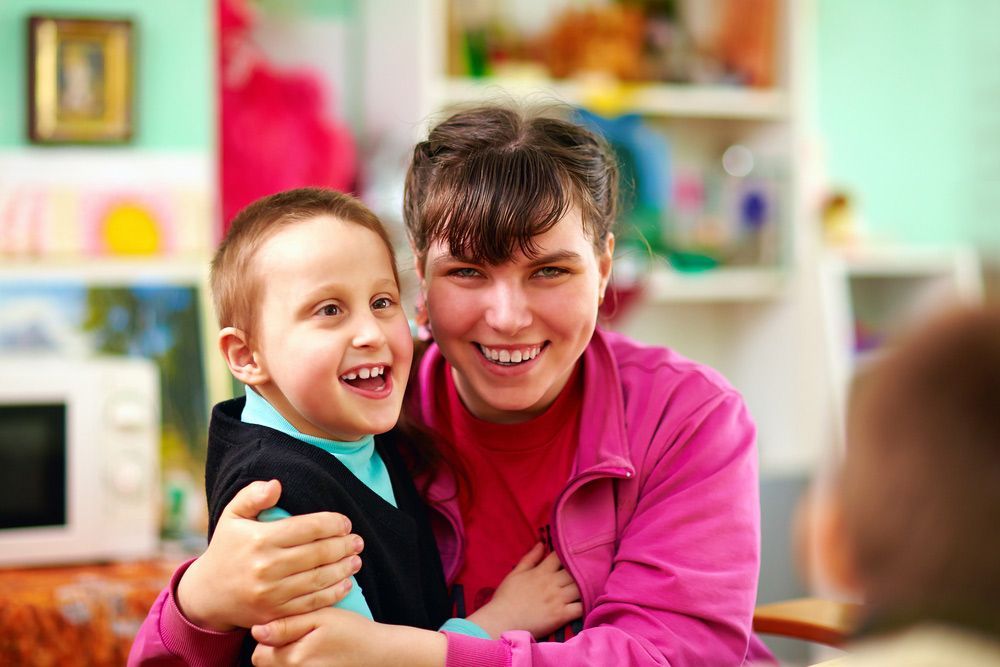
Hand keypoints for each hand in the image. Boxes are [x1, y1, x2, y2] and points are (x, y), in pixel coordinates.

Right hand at [177, 479, 363, 630]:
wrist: (207, 594)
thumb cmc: (227, 548)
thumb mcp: (232, 516)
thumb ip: (252, 495)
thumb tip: (276, 485)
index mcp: (260, 539)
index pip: (308, 528)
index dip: (333, 524)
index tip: (345, 523)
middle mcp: (266, 567)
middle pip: (318, 554)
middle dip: (344, 546)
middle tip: (358, 541)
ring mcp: (271, 594)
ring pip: (318, 579)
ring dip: (343, 569)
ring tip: (356, 559)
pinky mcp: (275, 614)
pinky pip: (311, 604)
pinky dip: (333, 594)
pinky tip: (346, 584)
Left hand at [251, 608, 445, 666]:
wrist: (379, 654)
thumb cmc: (353, 631)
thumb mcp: (322, 617)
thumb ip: (287, 623)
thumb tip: (256, 631)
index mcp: (294, 658)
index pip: (258, 654)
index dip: (268, 639)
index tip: (287, 629)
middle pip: (266, 666)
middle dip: (276, 651)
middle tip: (299, 636)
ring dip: (287, 659)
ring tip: (308, 646)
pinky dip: (300, 664)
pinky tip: (314, 656)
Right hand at [467, 542, 581, 638]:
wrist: (502, 621)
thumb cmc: (506, 598)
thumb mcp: (515, 573)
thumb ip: (530, 558)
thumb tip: (542, 544)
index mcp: (541, 572)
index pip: (560, 556)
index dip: (569, 553)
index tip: (575, 553)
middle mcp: (552, 583)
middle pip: (575, 571)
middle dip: (582, 569)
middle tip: (590, 569)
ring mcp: (558, 599)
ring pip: (580, 587)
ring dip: (587, 585)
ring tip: (592, 585)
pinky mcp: (561, 615)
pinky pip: (580, 608)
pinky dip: (586, 604)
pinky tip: (589, 603)